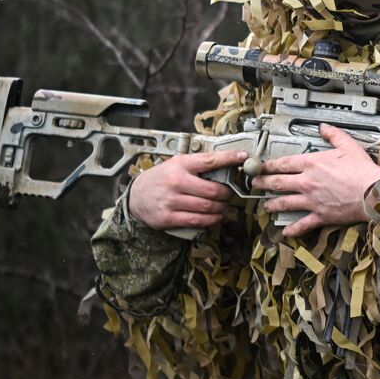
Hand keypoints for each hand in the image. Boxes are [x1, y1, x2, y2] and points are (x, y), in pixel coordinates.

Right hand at [128, 149, 243, 230]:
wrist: (136, 195)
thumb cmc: (162, 178)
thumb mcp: (177, 164)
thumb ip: (199, 165)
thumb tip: (228, 164)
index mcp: (180, 165)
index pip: (209, 160)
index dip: (229, 158)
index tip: (243, 157)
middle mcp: (176, 182)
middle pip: (212, 190)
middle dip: (227, 194)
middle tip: (230, 194)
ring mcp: (171, 201)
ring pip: (207, 207)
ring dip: (221, 208)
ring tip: (224, 206)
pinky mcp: (168, 217)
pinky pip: (197, 221)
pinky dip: (212, 220)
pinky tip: (216, 216)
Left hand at [251, 124, 379, 237]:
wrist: (373, 193)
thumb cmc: (363, 171)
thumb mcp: (349, 146)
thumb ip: (334, 135)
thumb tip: (323, 127)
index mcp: (312, 164)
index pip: (283, 163)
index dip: (268, 165)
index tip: (259, 166)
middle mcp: (307, 182)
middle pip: (277, 183)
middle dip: (262, 183)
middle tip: (254, 184)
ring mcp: (311, 201)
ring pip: (284, 203)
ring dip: (271, 204)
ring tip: (265, 205)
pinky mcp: (320, 216)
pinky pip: (302, 224)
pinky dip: (292, 229)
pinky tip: (285, 231)